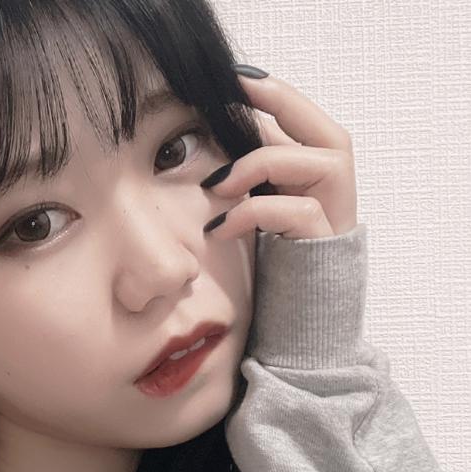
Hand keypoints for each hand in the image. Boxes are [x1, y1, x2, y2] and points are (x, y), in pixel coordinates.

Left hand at [204, 70, 357, 239]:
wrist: (292, 315)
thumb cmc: (272, 252)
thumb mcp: (261, 201)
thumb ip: (257, 167)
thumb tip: (226, 129)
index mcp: (318, 171)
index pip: (303, 119)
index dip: (273, 92)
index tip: (236, 77)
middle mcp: (335, 186)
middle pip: (324, 130)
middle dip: (280, 103)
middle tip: (228, 101)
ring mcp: (335, 212)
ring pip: (316, 163)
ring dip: (257, 167)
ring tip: (214, 186)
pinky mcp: (324, 240)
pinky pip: (297, 210)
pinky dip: (250, 214)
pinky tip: (220, 228)